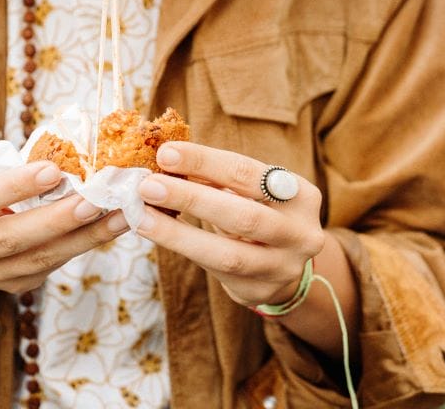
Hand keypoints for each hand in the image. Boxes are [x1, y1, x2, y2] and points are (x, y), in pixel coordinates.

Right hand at [0, 161, 128, 309]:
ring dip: (83, 237)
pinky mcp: (13, 287)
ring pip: (37, 260)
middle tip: (94, 201)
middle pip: (9, 239)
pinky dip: (83, 245)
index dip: (13, 186)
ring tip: (118, 216)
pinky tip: (110, 228)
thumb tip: (69, 156)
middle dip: (56, 220)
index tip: (52, 169)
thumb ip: (12, 174)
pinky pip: (51, 266)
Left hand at [134, 142, 324, 307]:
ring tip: (143, 216)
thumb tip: (166, 161)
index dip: (205, 162)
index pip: (248, 173)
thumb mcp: (250, 192)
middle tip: (149, 185)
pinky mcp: (261, 291)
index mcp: (301, 195)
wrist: (283, 266)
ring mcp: (284, 267)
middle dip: (191, 198)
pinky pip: (216, 272)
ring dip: (179, 234)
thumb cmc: (259, 213)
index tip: (166, 153)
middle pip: (243, 215)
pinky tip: (157, 234)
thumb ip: (217, 178)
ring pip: (228, 254)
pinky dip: (184, 250)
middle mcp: (301, 233)